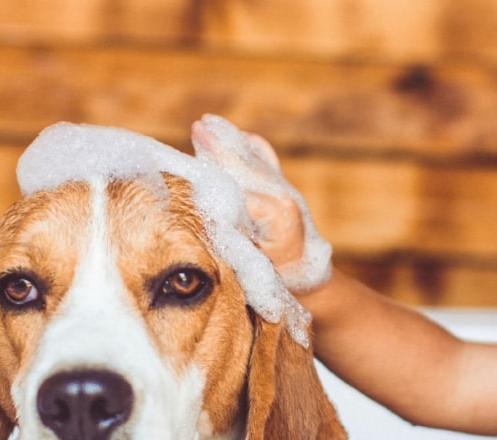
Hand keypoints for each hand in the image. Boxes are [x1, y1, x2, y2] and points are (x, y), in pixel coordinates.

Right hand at [191, 114, 331, 292]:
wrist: (308, 280)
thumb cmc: (275, 279)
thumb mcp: (249, 264)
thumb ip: (231, 238)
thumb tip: (204, 212)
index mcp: (276, 213)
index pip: (237, 189)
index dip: (212, 177)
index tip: (188, 166)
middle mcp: (283, 195)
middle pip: (243, 166)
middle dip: (218, 148)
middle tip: (197, 127)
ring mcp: (286, 190)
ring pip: (253, 159)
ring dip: (230, 141)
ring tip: (207, 123)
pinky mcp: (286, 189)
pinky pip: (267, 161)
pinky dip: (253, 147)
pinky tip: (240, 136)